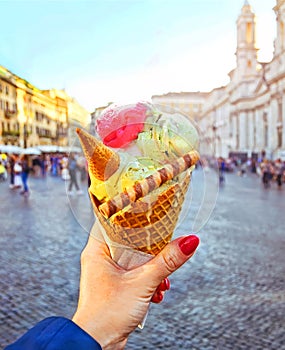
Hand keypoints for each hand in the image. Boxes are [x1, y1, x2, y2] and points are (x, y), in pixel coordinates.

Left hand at [72, 222, 199, 349]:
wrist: (98, 344)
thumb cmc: (105, 315)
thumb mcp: (142, 283)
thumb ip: (166, 261)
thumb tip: (187, 242)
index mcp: (97, 249)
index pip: (112, 219)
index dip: (131, 212)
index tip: (147, 207)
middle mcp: (101, 257)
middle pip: (128, 238)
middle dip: (149, 245)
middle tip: (164, 242)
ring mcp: (109, 271)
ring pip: (135, 257)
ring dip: (152, 266)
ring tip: (161, 277)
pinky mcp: (117, 284)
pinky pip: (136, 272)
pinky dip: (148, 279)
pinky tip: (157, 290)